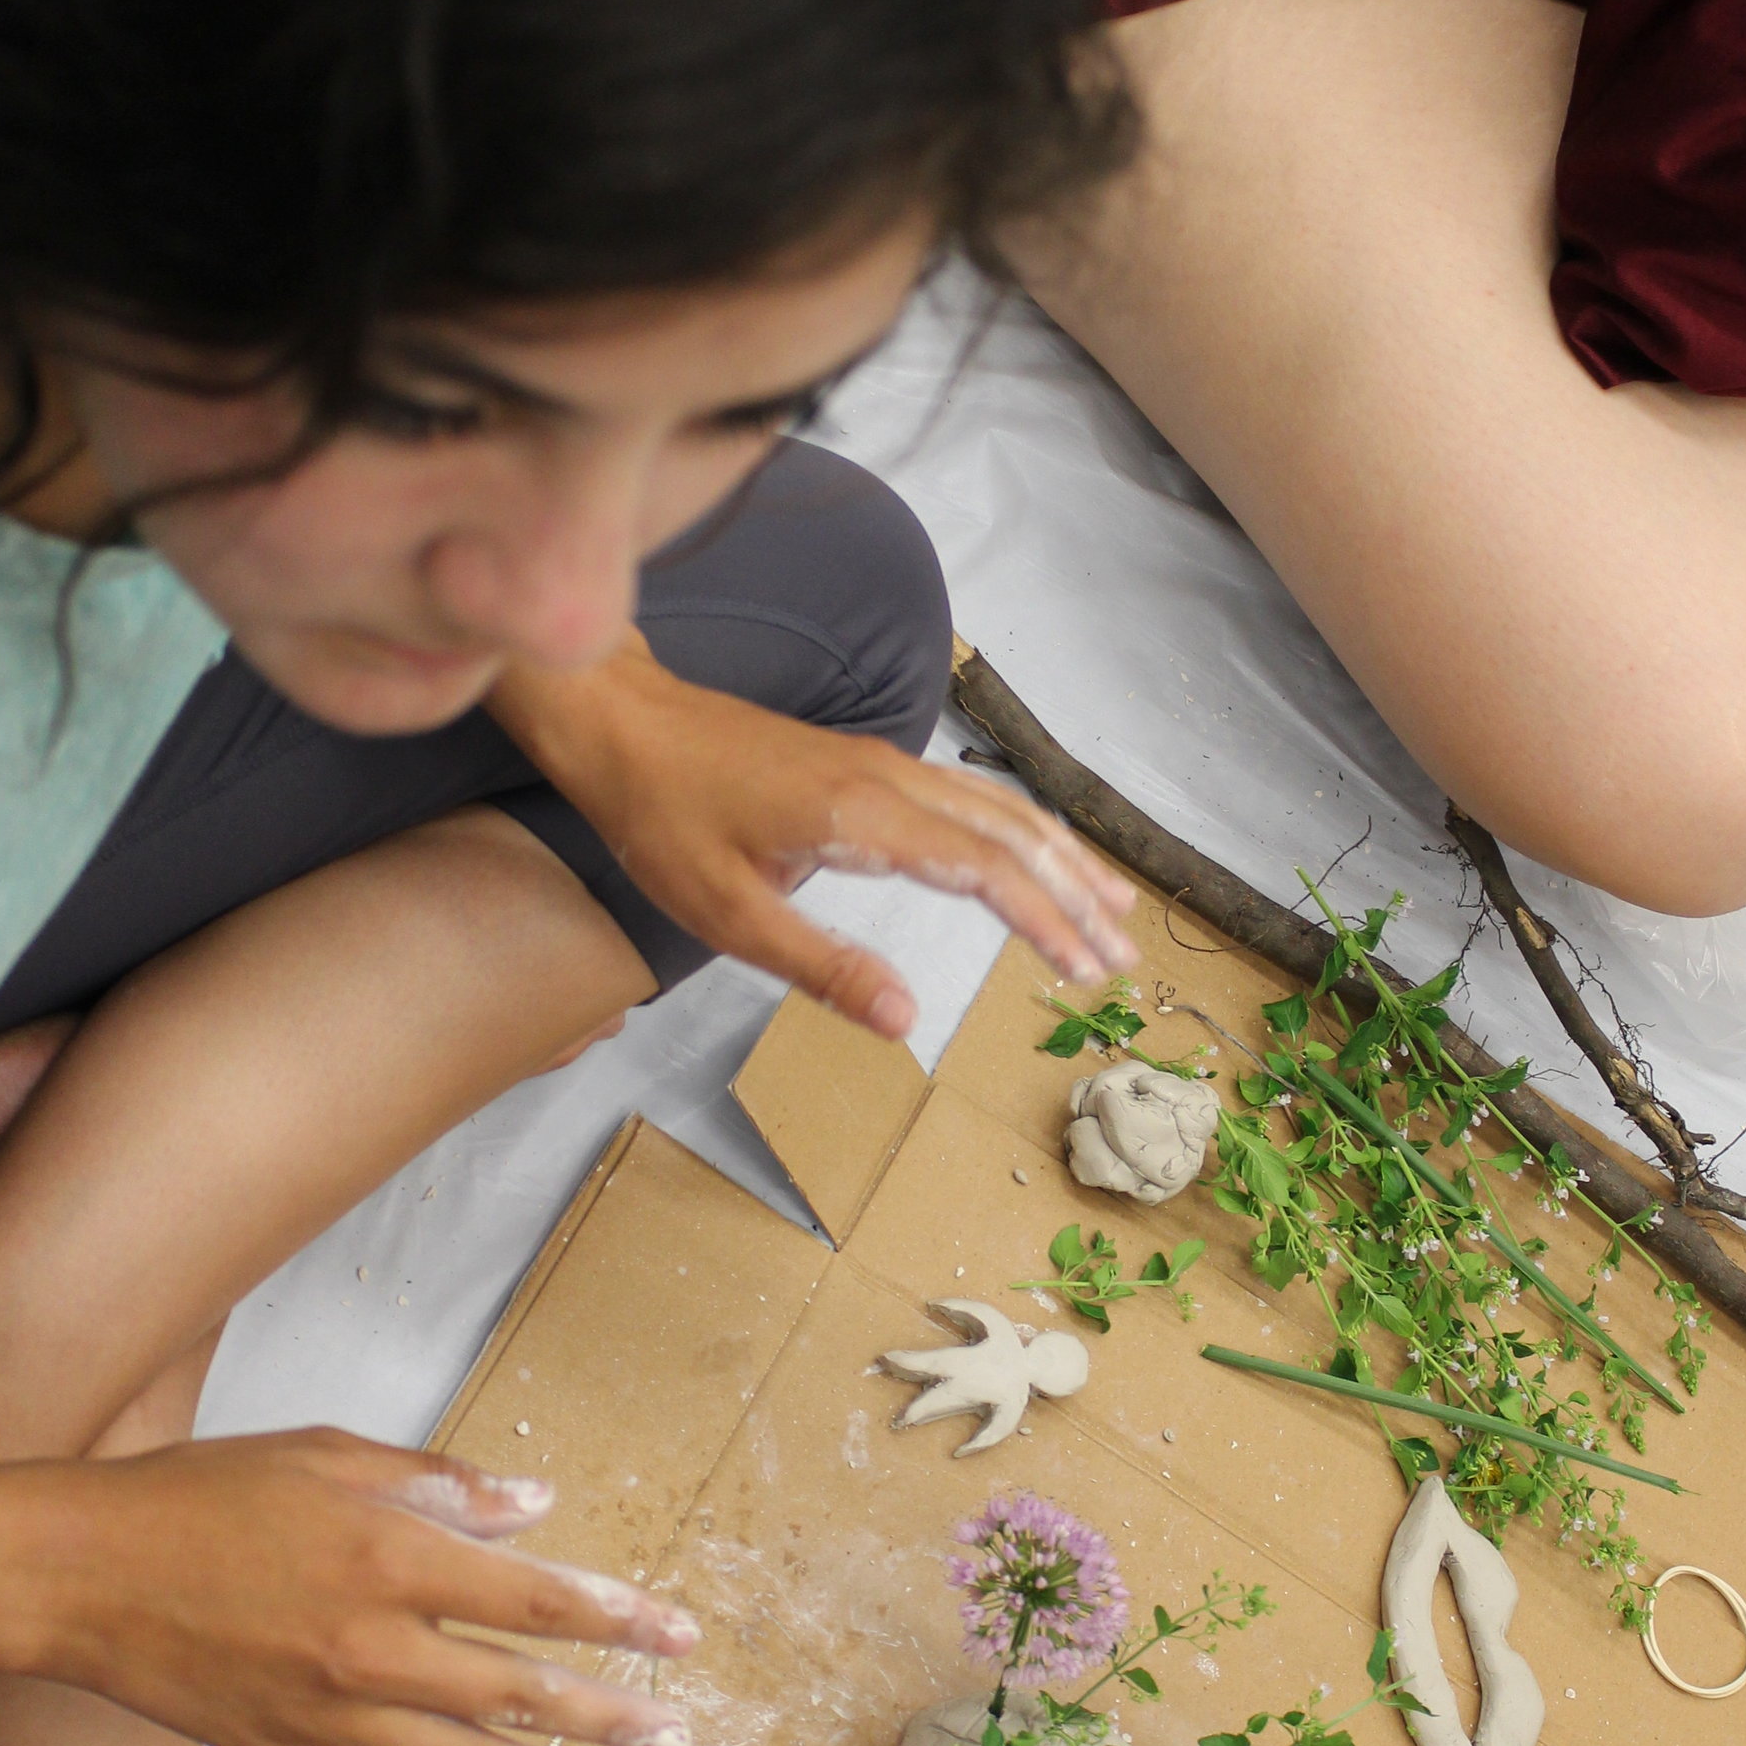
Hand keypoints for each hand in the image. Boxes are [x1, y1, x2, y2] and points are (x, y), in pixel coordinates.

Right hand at [0, 1432, 696, 1745]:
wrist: (79, 1570)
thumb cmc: (201, 1496)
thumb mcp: (328, 1457)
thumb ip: (438, 1484)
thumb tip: (534, 1506)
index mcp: (391, 1558)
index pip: (531, 1598)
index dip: (614, 1619)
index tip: (678, 1634)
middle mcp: (373, 1646)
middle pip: (515, 1693)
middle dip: (607, 1716)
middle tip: (677, 1736)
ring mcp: (328, 1713)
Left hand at [491, 639, 1138, 1035]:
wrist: (621, 726)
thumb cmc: (663, 819)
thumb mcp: (728, 915)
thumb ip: (823, 968)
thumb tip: (907, 1019)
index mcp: (861, 817)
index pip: (983, 870)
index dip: (1045, 920)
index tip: (1087, 967)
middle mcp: (889, 779)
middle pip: (1011, 832)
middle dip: (1076, 892)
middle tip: (1124, 950)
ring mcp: (882, 763)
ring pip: (998, 805)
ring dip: (1059, 855)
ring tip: (1111, 899)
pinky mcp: (867, 762)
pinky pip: (968, 792)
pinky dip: (1018, 827)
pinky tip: (1031, 849)